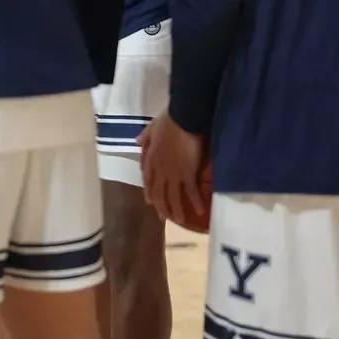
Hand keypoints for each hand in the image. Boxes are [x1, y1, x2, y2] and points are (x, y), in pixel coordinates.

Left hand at [139, 112, 208, 232]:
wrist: (184, 118)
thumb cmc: (170, 120)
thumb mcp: (153, 127)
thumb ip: (146, 136)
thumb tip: (138, 141)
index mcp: (150, 157)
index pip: (148, 179)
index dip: (149, 191)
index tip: (150, 201)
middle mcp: (159, 169)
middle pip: (158, 192)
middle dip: (161, 206)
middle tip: (164, 218)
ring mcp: (173, 173)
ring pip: (172, 196)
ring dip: (176, 210)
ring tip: (181, 221)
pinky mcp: (187, 173)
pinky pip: (190, 191)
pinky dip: (194, 202)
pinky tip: (200, 210)